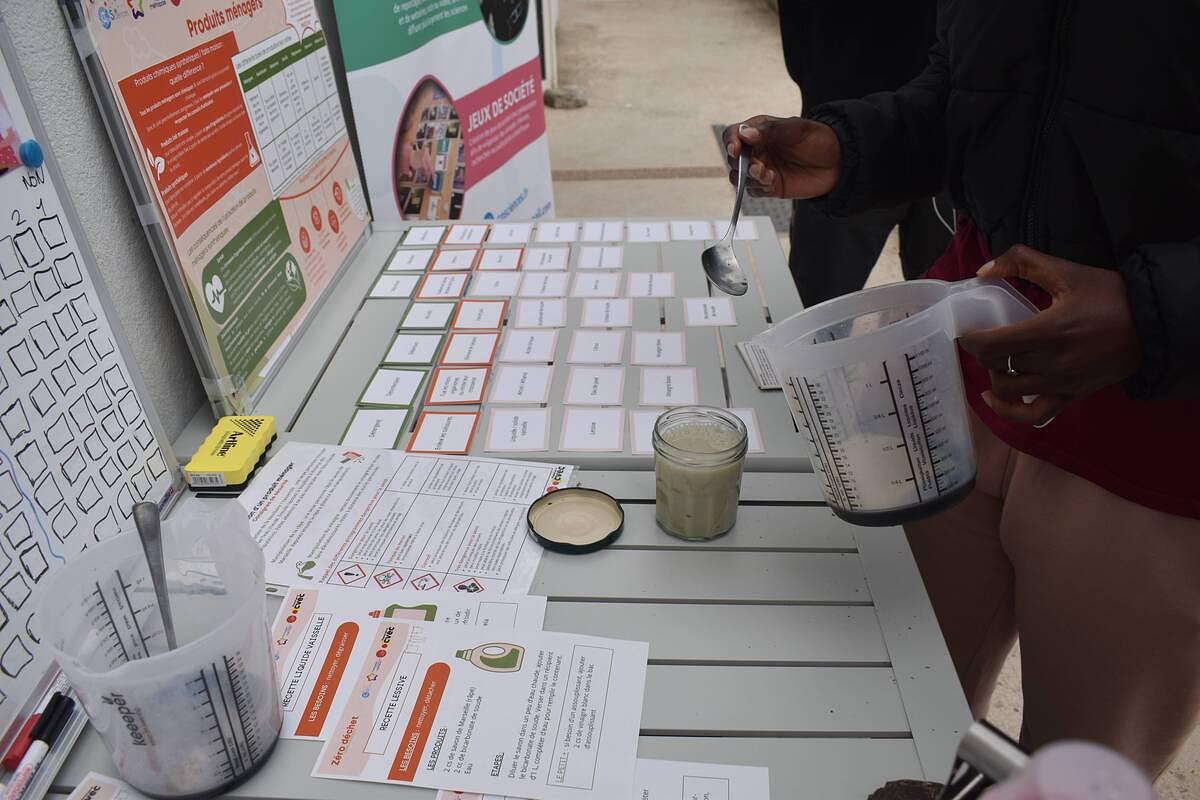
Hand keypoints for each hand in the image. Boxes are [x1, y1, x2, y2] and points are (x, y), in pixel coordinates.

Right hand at [722, 116, 840, 198]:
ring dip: (748, 178)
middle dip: (740, 164)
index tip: (735, 150)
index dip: (731, 142)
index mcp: (760, 130)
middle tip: (757, 166)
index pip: (734, 134)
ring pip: (739, 178)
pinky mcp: (770, 186)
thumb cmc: (818, 139)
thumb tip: (745, 134)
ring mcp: (762, 169)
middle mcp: (758, 150)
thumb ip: (771, 131)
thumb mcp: (796, 129)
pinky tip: (773, 182)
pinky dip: (758, 188)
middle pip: (733, 159)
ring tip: (766, 175)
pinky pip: (753, 191)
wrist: (839, 162)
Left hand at [957, 245, 1141, 425]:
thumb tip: (983, 270)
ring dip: (994, 375)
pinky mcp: (1071, 396)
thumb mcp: (1067, 271)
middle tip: (984, 339)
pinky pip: (1033, 415)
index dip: (971, 339)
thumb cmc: (1110, 296)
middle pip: (998, 365)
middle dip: (984, 352)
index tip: (967, 330)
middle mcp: (1053, 362)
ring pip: (1010, 389)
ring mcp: (1062, 383)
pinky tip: (995, 398)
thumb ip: (1023, 261)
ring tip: (997, 360)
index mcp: (1049, 330)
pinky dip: (1009, 411)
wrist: (1152, 324)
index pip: (992, 345)